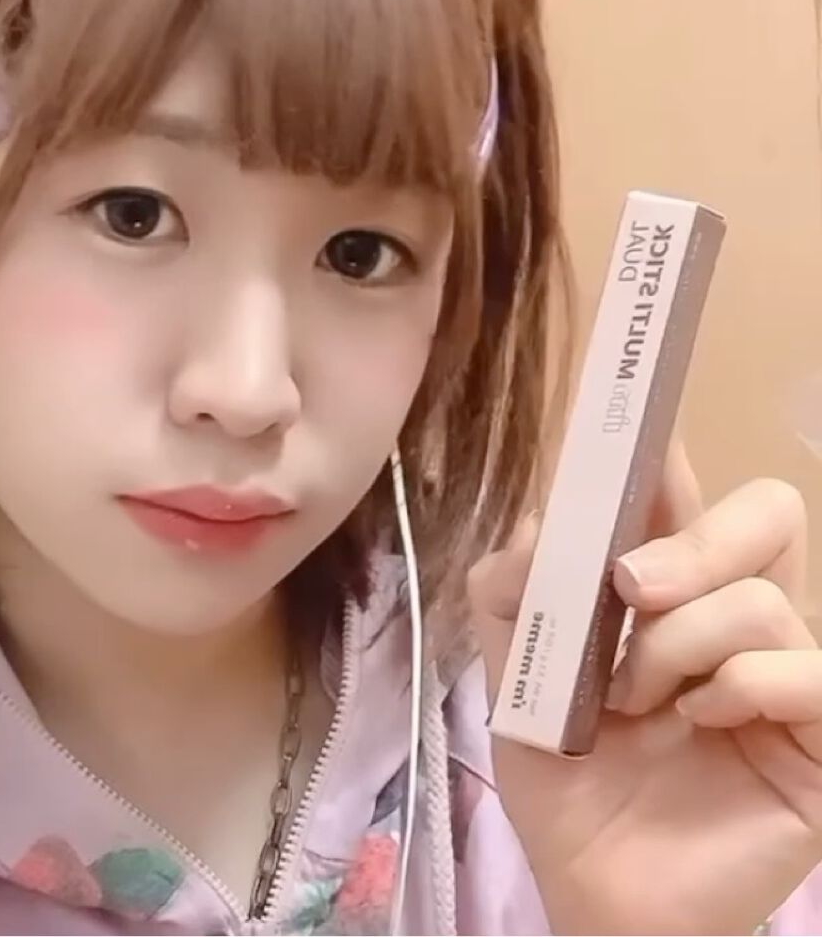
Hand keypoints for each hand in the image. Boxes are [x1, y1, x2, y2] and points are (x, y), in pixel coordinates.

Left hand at [471, 441, 821, 934]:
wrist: (596, 888)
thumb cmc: (563, 775)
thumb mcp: (513, 672)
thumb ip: (513, 590)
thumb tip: (548, 522)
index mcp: (664, 589)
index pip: (687, 494)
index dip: (670, 451)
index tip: (642, 417)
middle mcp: (732, 616)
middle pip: (767, 511)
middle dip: (691, 539)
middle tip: (630, 585)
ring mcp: (782, 675)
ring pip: (762, 599)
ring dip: (676, 645)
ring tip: (634, 700)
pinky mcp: (818, 738)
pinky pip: (804, 674)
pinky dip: (735, 690)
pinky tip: (696, 726)